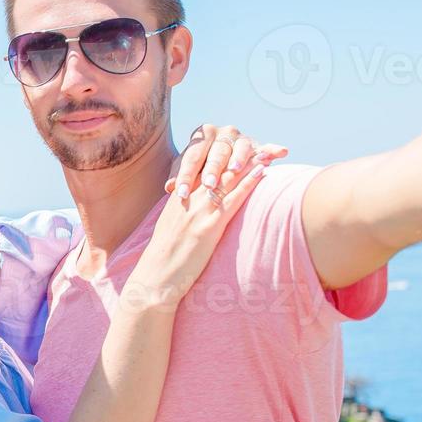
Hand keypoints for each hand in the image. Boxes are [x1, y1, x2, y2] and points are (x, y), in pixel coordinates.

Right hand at [125, 152, 269, 308]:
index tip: (238, 147)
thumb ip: (183, 216)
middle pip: (217, 170)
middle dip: (237, 155)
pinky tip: (261, 173)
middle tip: (258, 142)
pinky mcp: (208, 227)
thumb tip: (194, 212)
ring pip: (226, 180)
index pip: (203, 171)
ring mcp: (198, 212)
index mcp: (179, 199)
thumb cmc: (164, 261)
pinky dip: (247, 184)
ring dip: (249, 164)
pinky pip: (231, 200)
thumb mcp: (171, 231)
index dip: (222, 158)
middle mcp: (187, 200)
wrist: (155, 279)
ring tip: (267, 152)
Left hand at [164, 123, 287, 200]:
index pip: (192, 156)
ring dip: (239, 158)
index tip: (180, 193)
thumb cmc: (199, 170)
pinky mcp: (256, 145)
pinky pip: (265, 147)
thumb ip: (179, 176)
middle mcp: (222, 132)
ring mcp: (240, 137)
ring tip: (235, 170)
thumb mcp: (187, 171)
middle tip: (208, 186)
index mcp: (201, 135)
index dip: (185, 175)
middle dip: (212, 169)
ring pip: (240, 147)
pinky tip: (281, 152)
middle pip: (216, 152)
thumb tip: (169, 187)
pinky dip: (272, 149)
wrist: (220, 161)